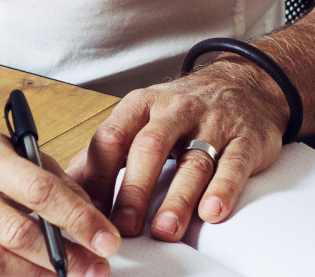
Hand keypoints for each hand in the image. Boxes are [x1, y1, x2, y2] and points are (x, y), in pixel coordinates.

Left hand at [65, 61, 288, 241]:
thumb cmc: (182, 110)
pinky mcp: (245, 140)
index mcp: (141, 105)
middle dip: (134, 190)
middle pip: (149, 149)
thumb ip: (106, 151)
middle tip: (124, 226)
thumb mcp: (140, 118)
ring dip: (177, 199)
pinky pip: (234, 165)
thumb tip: (68, 184)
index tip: (87, 210)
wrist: (243, 84)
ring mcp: (212, 124)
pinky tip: (212, 212)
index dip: (97, 176)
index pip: (111, 138)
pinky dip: (223, 190)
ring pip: (193, 162)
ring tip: (165, 230)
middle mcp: (174, 111)